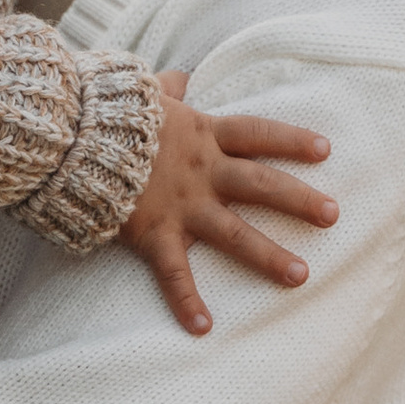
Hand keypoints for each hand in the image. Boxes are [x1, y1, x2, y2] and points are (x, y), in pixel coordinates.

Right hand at [115, 70, 336, 338]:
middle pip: (260, 184)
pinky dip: (185, 301)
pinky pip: (173, 272)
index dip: (291, 140)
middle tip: (333, 215)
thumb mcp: (143, 91)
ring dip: (268, 256)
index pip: (256, 134)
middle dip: (299, 199)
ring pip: (234, 233)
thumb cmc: (105, 109)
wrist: (71, 134)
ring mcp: (180, 204)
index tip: (325, 150)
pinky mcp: (152, 231)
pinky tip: (203, 327)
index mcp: (201, 133)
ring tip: (301, 276)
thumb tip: (178, 76)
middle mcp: (200, 170)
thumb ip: (166, 88)